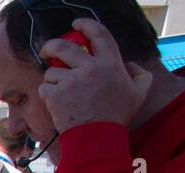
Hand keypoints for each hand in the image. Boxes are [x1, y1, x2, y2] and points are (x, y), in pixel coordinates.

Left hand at [38, 19, 153, 132]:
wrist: (97, 137)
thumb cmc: (117, 116)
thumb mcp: (139, 92)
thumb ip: (139, 75)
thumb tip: (130, 65)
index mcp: (111, 63)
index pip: (98, 34)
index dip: (85, 25)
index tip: (76, 24)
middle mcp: (90, 68)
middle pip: (63, 46)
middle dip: (51, 46)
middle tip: (47, 50)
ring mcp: (71, 81)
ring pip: (51, 72)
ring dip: (52, 80)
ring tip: (60, 92)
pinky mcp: (56, 95)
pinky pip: (44, 88)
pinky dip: (46, 94)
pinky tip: (55, 103)